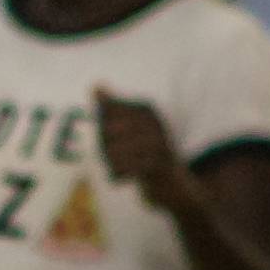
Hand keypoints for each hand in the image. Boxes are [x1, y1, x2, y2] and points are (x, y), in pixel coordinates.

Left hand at [94, 92, 194, 216]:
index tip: (109, 139)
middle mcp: (154, 122)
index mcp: (146, 109)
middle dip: (104, 147)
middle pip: (107, 130)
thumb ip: (112, 108)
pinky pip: (124, 167)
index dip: (102, 128)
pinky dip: (117, 175)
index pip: (107, 112)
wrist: (175, 185)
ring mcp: (158, 144)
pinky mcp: (158, 165)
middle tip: (110, 157)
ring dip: (110, 163)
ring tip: (116, 168)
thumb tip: (95, 85)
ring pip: (112, 151)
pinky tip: (120, 178)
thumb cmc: (147, 153)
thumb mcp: (131, 128)